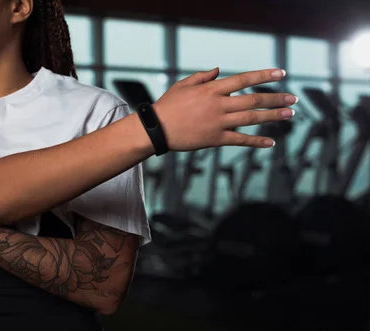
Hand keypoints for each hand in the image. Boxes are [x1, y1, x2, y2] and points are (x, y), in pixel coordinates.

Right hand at [153, 67, 295, 150]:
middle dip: (275, 98)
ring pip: (251, 118)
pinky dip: (256, 141)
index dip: (264, 76)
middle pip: (253, 99)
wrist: (156, 129)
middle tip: (292, 99)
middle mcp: (218, 104)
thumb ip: (202, 77)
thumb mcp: (183, 85)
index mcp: (211, 89)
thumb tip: (219, 71)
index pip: (244, 79)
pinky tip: (270, 142)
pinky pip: (240, 140)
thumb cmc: (167, 106)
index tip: (281, 73)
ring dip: (273, 116)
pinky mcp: (215, 139)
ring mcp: (218, 122)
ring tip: (289, 115)